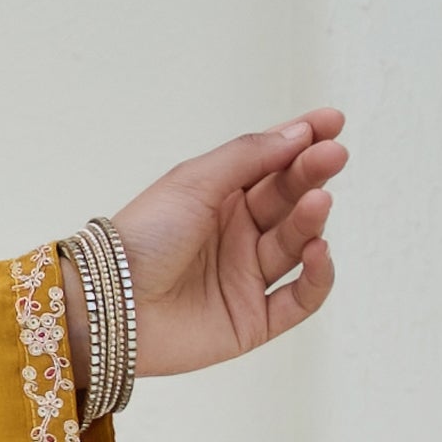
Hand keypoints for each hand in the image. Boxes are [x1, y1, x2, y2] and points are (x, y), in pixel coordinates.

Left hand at [107, 109, 345, 378]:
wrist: (107, 304)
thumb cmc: (140, 239)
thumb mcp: (193, 182)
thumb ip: (248, 156)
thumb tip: (299, 132)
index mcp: (219, 199)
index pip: (272, 165)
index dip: (303, 142)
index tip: (332, 121)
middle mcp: (236, 236)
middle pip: (288, 200)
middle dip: (312, 174)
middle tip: (333, 155)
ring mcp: (245, 278)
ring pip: (296, 244)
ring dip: (311, 221)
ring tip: (316, 202)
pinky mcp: (253, 321)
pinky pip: (300, 299)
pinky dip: (317, 276)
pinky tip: (317, 250)